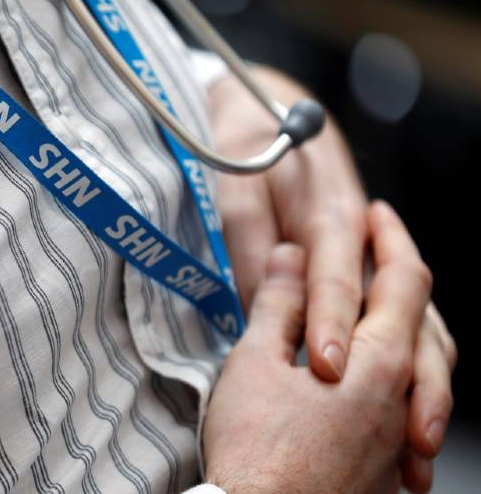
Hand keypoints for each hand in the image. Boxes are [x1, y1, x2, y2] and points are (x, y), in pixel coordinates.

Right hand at [204, 203, 430, 492]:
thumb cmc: (255, 448)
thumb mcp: (255, 361)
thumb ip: (279, 304)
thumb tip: (291, 259)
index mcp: (379, 362)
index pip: (406, 281)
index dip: (392, 239)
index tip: (378, 215)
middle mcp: (404, 400)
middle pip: (427, 326)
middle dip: (405, 283)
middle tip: (381, 256)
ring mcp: (397, 441)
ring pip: (422, 374)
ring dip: (404, 334)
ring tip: (378, 318)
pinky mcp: (383, 472)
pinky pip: (406, 413)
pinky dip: (395, 382)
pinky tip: (364, 387)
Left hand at [208, 69, 455, 489]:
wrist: (269, 111)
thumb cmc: (247, 150)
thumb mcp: (237, 188)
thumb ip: (250, 243)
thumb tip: (263, 303)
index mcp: (331, 211)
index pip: (336, 274)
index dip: (331, 321)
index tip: (326, 367)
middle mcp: (366, 239)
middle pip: (400, 310)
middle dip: (401, 371)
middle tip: (400, 430)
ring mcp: (375, 257)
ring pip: (417, 323)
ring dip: (422, 382)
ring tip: (416, 443)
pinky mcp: (372, 273)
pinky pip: (404, 327)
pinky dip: (413, 370)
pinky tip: (408, 415)